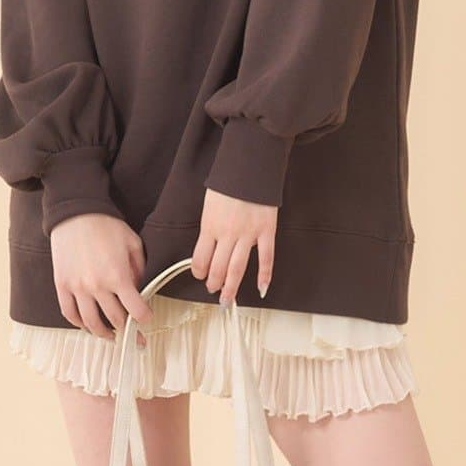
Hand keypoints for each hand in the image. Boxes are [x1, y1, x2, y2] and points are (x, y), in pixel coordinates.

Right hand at [49, 213, 153, 341]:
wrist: (76, 213)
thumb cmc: (106, 226)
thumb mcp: (133, 243)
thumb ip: (139, 270)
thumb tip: (140, 289)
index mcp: (118, 276)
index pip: (135, 310)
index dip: (144, 318)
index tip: (147, 319)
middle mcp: (97, 286)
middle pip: (114, 319)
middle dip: (127, 330)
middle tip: (133, 335)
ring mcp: (77, 287)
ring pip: (91, 322)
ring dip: (103, 333)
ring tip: (111, 335)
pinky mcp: (61, 285)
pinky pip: (69, 312)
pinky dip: (79, 323)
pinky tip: (87, 324)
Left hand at [192, 188, 276, 302]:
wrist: (251, 166)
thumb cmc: (229, 182)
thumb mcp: (210, 204)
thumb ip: (210, 226)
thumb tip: (209, 246)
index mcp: (210, 225)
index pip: (200, 258)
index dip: (198, 271)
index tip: (200, 276)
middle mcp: (227, 233)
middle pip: (217, 268)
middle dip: (213, 283)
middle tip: (213, 290)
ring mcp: (249, 234)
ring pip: (238, 268)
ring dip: (231, 287)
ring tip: (228, 299)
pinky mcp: (267, 230)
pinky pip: (266, 258)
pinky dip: (265, 275)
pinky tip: (262, 288)